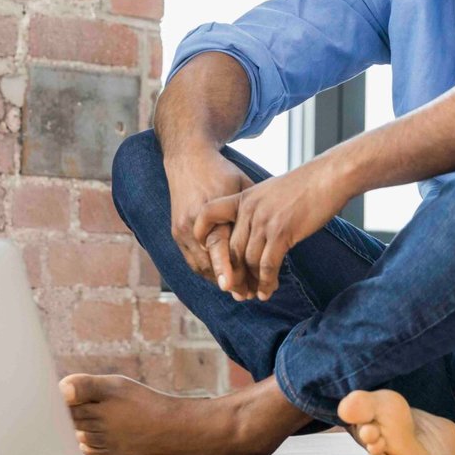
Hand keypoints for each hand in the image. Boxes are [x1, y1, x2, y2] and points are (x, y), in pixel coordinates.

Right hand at [163, 147, 253, 287]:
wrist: (187, 159)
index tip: (232, 287)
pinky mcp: (176, 232)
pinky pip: (191, 260)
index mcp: (209, 210)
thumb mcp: (241, 186)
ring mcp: (181, 229)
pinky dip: (207, 271)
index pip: (217, 245)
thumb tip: (278, 231)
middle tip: (246, 295)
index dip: (226, 267)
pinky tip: (223, 277)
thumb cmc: (220, 172)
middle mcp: (191, 223)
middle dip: (226, 281)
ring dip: (218, 279)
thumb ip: (252, 211)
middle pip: (208, 262)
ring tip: (238, 290)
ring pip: (199, 265)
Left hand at [193, 155, 350, 301]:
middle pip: (230, 249)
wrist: (329, 176)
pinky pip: (267, 265)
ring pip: (247, 261)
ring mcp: (264, 221)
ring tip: (254, 294)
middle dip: (232, 274)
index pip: (208, 213)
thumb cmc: (304, 186)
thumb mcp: (270, 191)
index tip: (207, 252)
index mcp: (243, 197)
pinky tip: (267, 291)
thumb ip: (256, 209)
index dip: (202, 233)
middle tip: (237, 291)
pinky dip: (266, 282)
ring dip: (251, 282)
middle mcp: (249, 210)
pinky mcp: (282, 232)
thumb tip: (251, 233)